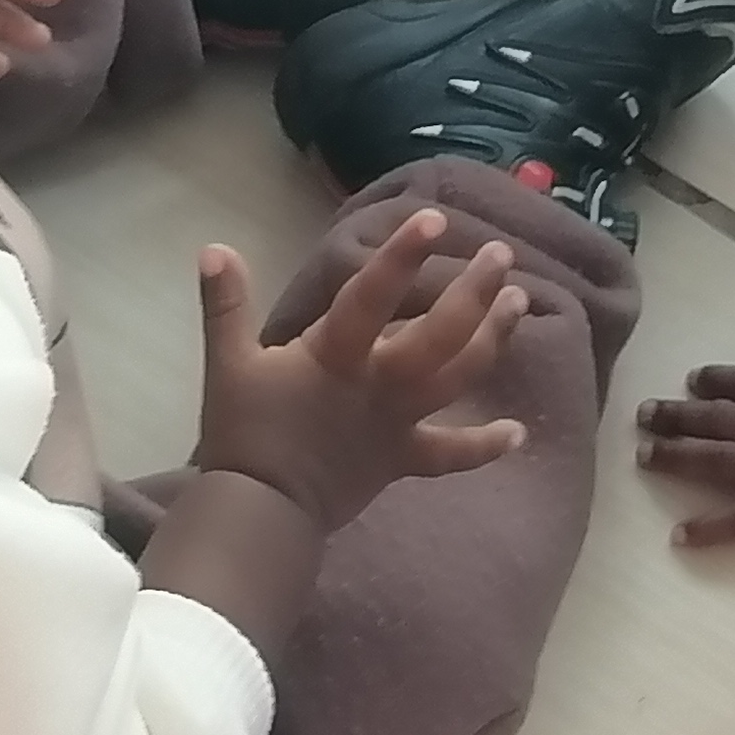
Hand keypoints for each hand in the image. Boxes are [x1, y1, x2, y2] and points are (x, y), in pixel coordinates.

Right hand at [189, 207, 533, 528]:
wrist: (261, 513)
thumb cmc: (246, 434)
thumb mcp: (228, 365)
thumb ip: (225, 306)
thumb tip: (215, 248)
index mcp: (338, 355)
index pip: (372, 296)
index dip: (402, 258)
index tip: (435, 220)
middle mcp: (380, 383)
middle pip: (440, 335)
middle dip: (474, 293)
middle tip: (502, 255)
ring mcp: (398, 422)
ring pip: (457, 378)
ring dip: (493, 340)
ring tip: (520, 302)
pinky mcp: (402, 460)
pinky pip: (450, 455)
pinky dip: (485, 446)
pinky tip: (518, 433)